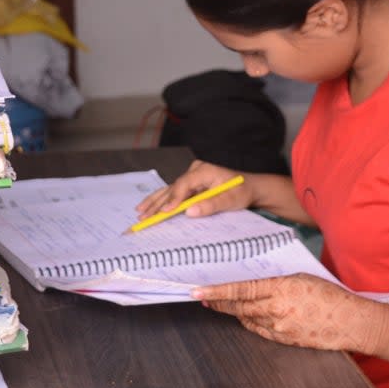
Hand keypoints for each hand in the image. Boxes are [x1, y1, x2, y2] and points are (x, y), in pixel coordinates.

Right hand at [135, 160, 252, 219]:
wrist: (249, 188)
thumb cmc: (242, 192)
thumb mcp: (232, 199)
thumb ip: (212, 204)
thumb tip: (190, 211)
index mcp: (204, 170)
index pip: (184, 184)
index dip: (174, 198)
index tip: (165, 211)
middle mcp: (194, 172)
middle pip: (173, 188)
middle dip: (158, 203)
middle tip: (144, 217)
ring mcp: (190, 178)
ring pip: (168, 191)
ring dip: (154, 203)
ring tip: (140, 213)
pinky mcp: (189, 187)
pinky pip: (172, 194)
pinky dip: (159, 202)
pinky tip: (147, 208)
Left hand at [192, 274, 388, 354]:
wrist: (351, 322)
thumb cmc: (329, 295)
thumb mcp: (300, 277)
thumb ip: (276, 281)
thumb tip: (255, 282)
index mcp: (280, 289)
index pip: (240, 289)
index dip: (216, 292)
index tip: (197, 291)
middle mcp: (276, 310)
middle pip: (238, 306)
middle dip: (218, 303)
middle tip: (203, 298)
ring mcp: (279, 328)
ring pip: (246, 319)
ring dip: (233, 312)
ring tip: (221, 305)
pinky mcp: (284, 340)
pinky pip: (259, 330)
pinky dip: (250, 322)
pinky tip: (246, 316)